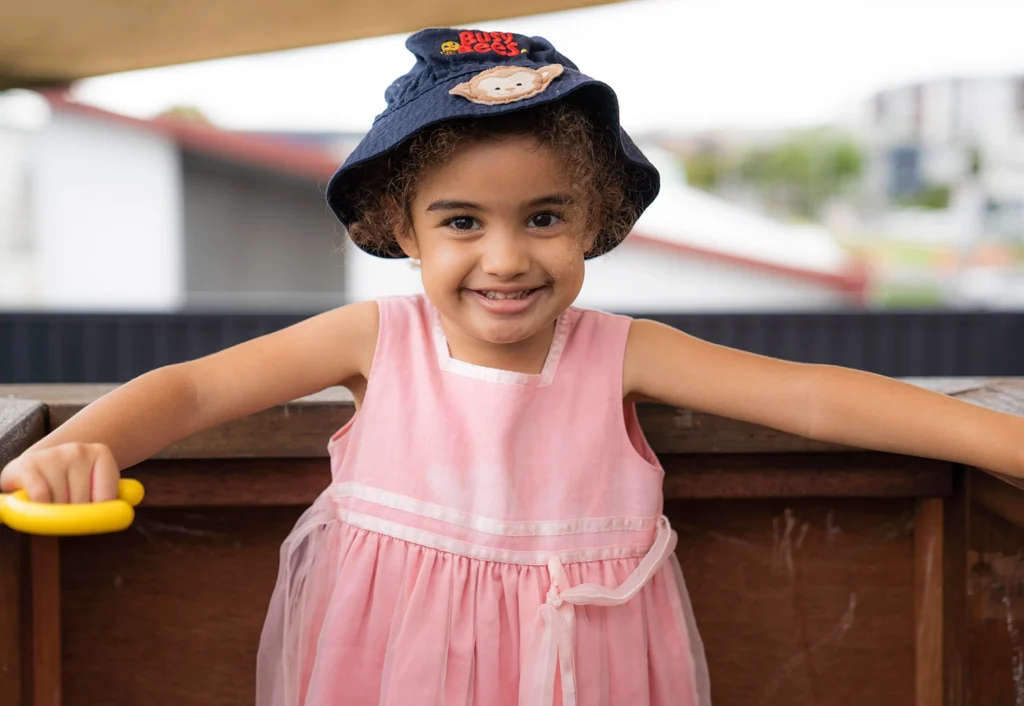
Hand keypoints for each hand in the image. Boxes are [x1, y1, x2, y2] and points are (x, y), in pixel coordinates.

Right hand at [0, 443, 120, 502]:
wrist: (29, 472)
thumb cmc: (67, 484)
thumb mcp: (94, 486)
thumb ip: (112, 496)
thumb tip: (126, 511)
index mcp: (101, 453)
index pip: (106, 498)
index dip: (95, 513)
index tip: (87, 510)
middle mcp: (79, 449)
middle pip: (83, 501)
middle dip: (73, 513)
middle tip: (63, 505)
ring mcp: (54, 454)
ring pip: (61, 502)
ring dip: (53, 511)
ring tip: (49, 501)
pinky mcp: (29, 464)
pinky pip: (41, 498)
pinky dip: (38, 507)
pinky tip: (34, 501)